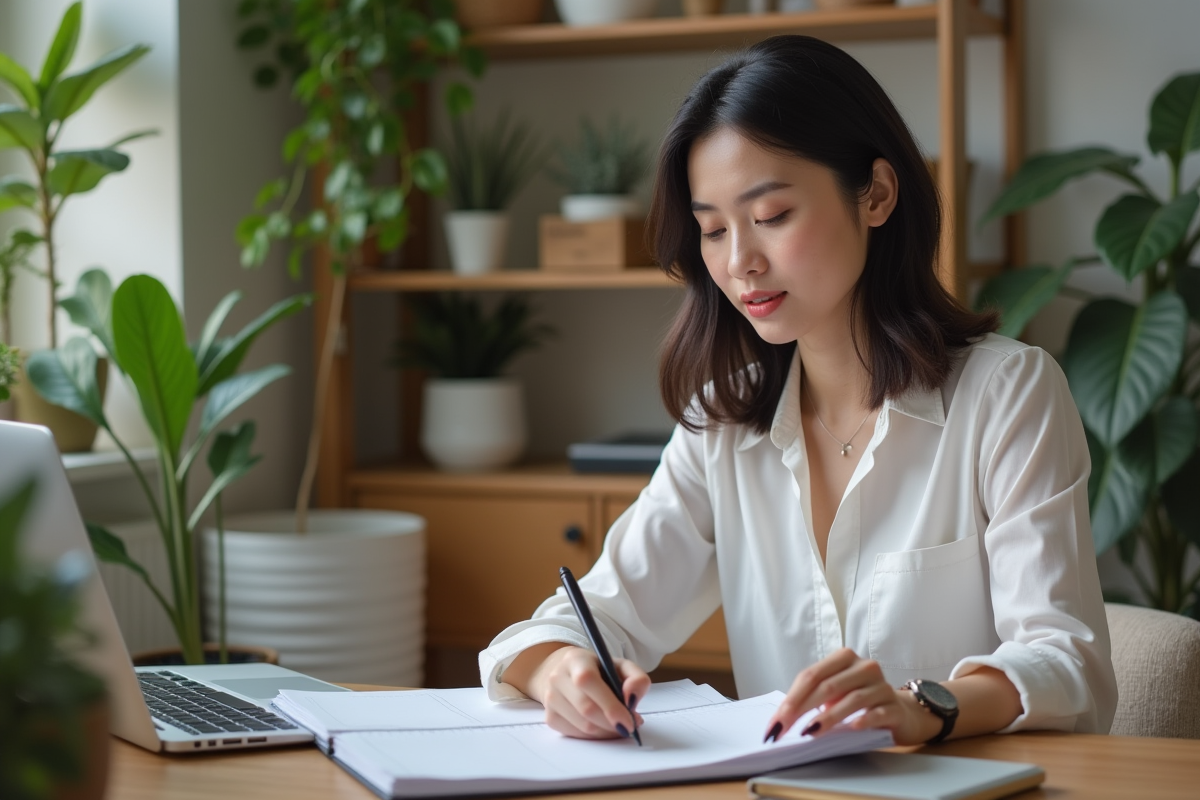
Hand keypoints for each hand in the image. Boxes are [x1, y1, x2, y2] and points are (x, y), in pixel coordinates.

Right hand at [517, 643, 650, 739]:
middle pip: (586, 708)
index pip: (588, 681)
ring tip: (618, 725)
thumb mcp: (620, 666)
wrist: (565, 673)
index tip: (630, 721)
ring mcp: (550, 699)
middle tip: (629, 727)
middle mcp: (558, 677)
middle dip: (612, 723)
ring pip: (583, 726)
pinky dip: (595, 736)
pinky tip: (602, 727)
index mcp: (576, 660)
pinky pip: (576, 734)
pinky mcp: (550, 717)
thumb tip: (632, 698)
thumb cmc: (598, 671)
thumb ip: (636, 678)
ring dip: (606, 732)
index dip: (610, 704)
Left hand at [763, 648, 941, 745]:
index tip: (775, 723)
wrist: (902, 712)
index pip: (811, 676)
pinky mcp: (895, 706)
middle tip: (785, 730)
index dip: (791, 699)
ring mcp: (881, 685)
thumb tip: (783, 718)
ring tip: (811, 731)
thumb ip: (814, 697)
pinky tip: (852, 727)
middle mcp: (863, 667)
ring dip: (829, 717)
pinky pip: (877, 712)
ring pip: (851, 698)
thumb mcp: (836, 695)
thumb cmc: (860, 702)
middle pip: (827, 686)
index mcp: (843, 659)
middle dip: (802, 709)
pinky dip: (863, 720)